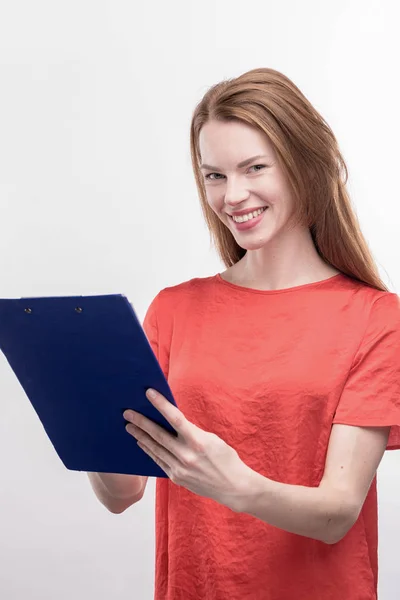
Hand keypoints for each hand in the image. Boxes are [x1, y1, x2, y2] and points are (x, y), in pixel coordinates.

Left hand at [123, 389, 252, 511]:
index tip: (149, 393)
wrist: (233, 487)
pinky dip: (149, 450)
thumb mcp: (212, 439)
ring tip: (129, 426)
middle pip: (158, 435)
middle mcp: (186, 455)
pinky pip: (158, 460)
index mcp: (198, 441)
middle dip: (141, 422)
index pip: (175, 418)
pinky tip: (141, 442)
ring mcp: (179, 468)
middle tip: (127, 412)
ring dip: (140, 436)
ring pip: (154, 448)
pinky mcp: (176, 478)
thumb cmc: (226, 459)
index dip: (161, 404)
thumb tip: (173, 421)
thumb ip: (192, 432)